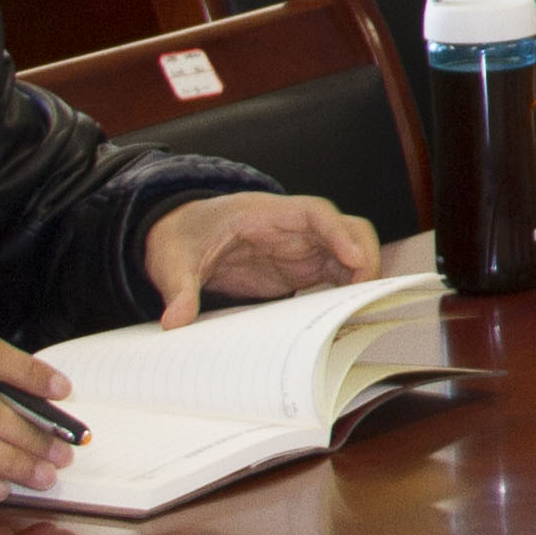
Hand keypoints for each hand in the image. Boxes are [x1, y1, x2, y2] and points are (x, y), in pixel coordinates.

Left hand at [143, 191, 380, 326]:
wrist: (180, 236)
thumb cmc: (181, 238)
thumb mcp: (171, 262)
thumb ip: (178, 289)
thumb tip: (175, 321)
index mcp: (264, 214)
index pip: (315, 213)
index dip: (338, 234)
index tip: (353, 260)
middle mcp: (291, 227)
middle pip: (346, 229)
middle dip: (363, 256)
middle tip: (364, 294)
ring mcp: (299, 247)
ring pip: (348, 252)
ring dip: (360, 277)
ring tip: (358, 311)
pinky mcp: (299, 268)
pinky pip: (336, 274)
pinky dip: (347, 291)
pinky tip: (343, 316)